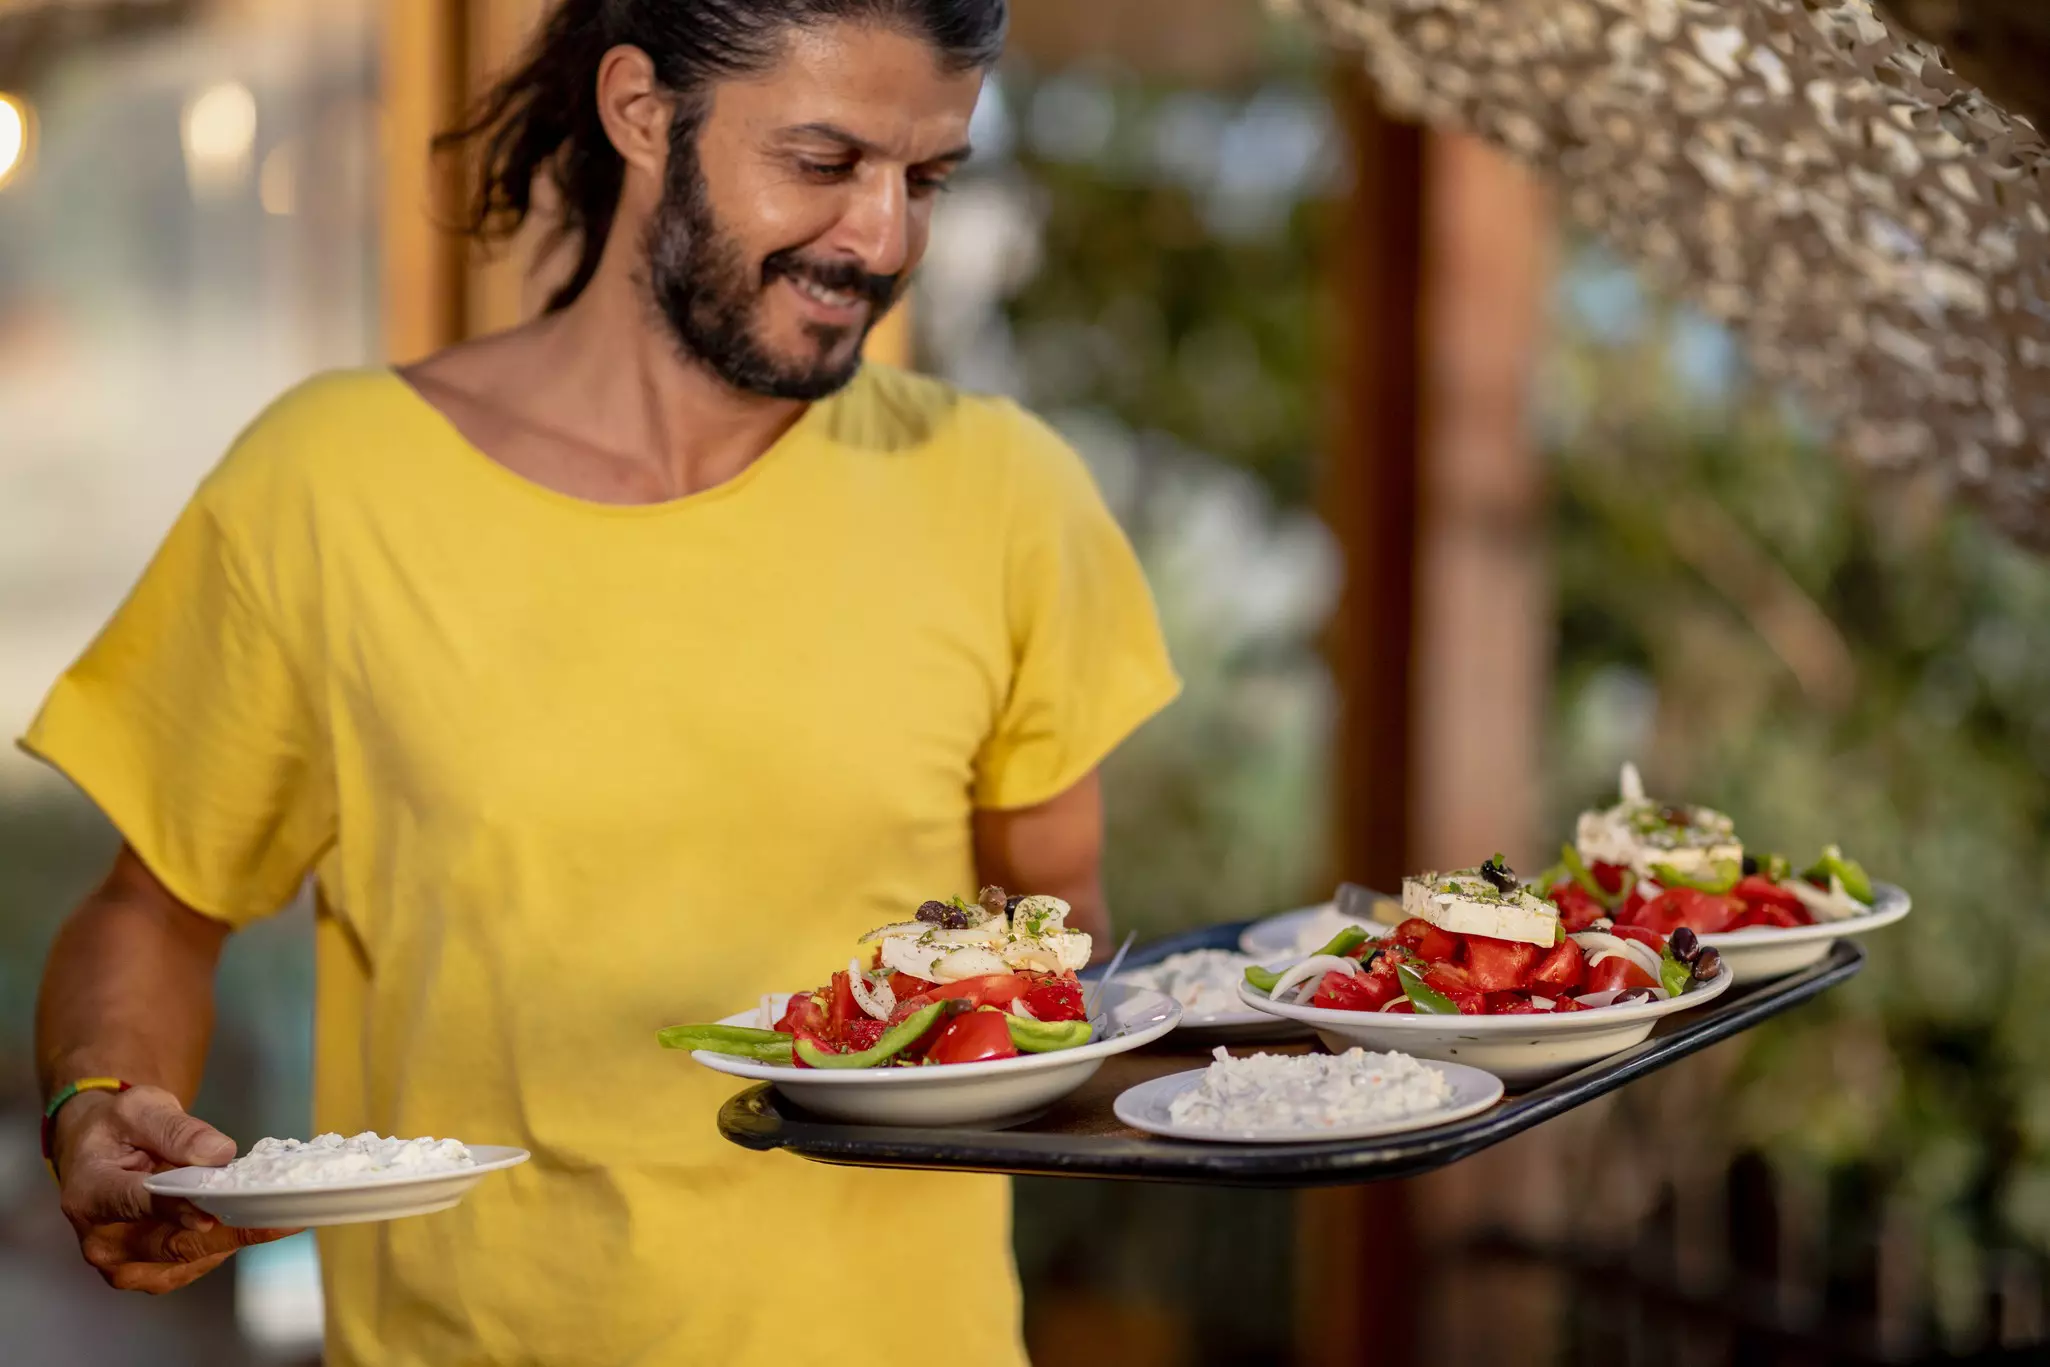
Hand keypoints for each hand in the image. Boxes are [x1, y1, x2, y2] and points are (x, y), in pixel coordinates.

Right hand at [53, 1084, 299, 1292]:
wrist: (99, 1153)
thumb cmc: (117, 1128)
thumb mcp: (141, 1110)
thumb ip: (177, 1130)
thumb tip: (218, 1153)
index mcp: (90, 1194)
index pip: (136, 1204)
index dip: (176, 1210)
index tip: (212, 1213)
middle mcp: (101, 1241)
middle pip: (169, 1244)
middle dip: (227, 1231)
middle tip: (277, 1219)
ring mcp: (123, 1264)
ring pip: (187, 1260)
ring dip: (233, 1240)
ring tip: (276, 1218)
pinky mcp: (147, 1272)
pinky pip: (193, 1265)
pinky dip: (225, 1246)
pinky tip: (253, 1224)